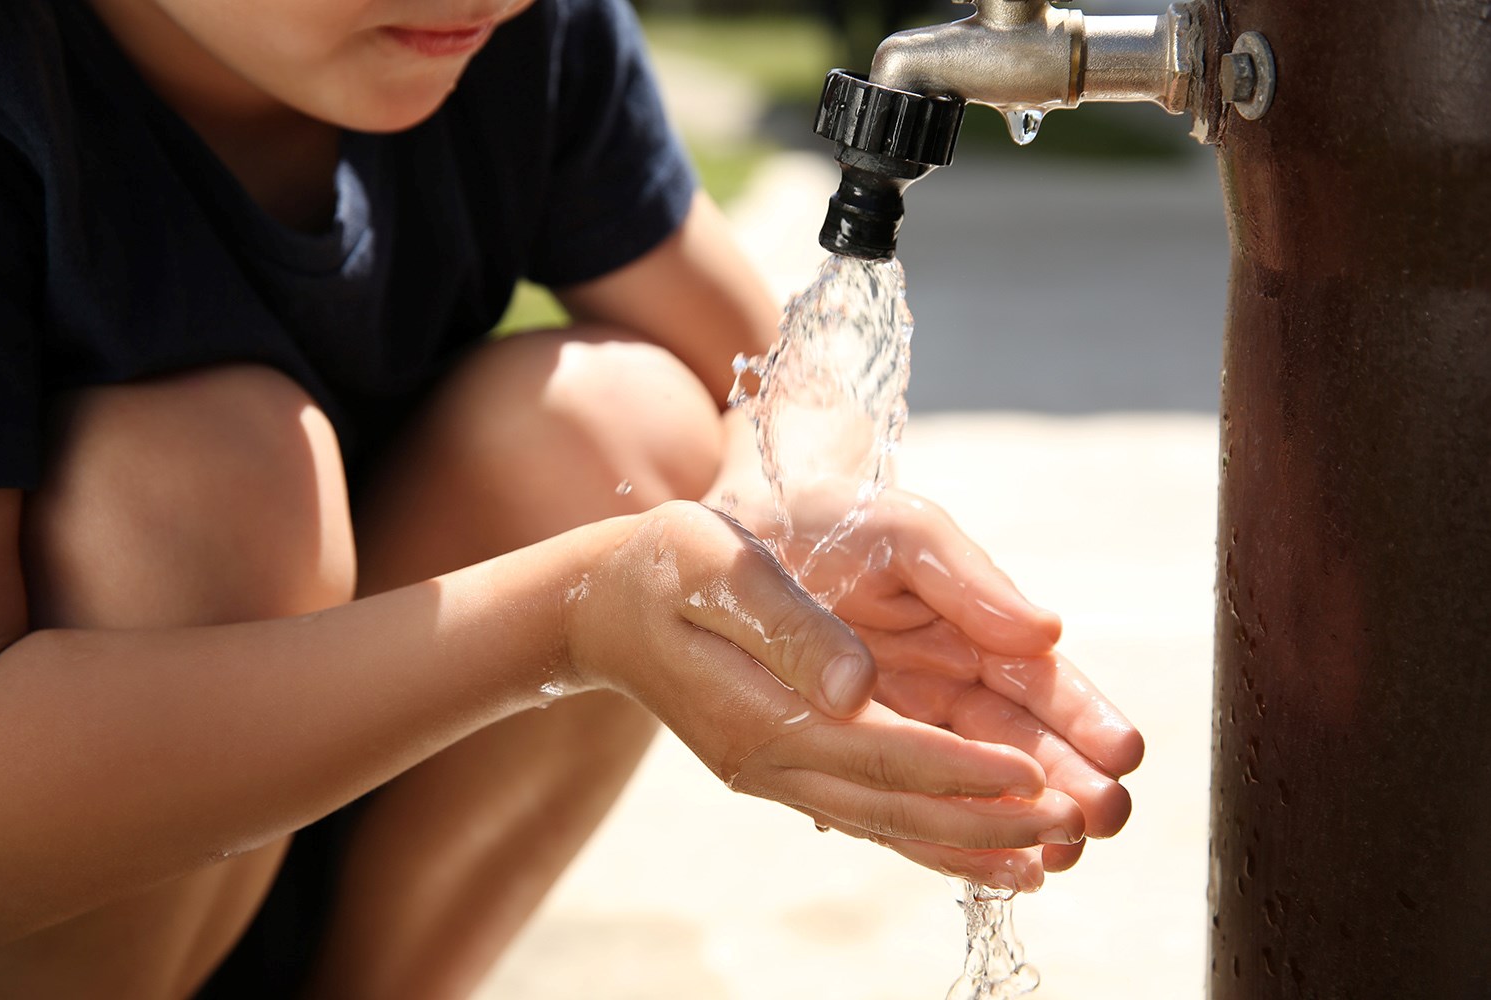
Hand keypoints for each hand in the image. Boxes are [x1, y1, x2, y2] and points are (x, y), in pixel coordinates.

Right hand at [563, 500, 1085, 887]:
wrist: (606, 602)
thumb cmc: (670, 564)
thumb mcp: (718, 566)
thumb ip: (791, 622)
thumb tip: (860, 684)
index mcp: (764, 710)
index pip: (882, 750)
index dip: (963, 767)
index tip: (1037, 778)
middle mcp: (776, 758)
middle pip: (898, 803)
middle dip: (992, 817)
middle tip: (1080, 826)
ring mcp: (780, 771)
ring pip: (891, 820)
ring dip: (973, 841)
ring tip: (1055, 858)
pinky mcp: (788, 764)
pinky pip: (870, 812)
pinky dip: (932, 838)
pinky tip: (986, 853)